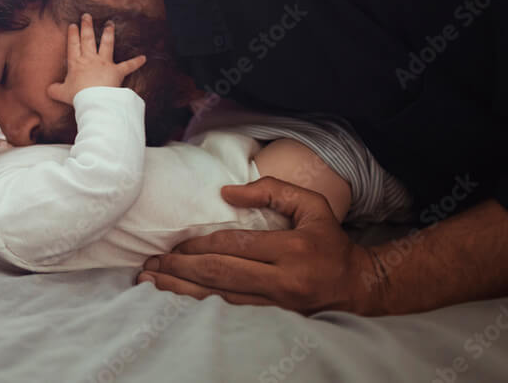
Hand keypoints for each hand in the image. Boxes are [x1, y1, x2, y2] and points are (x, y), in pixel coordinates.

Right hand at [46, 13, 146, 104]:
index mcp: (76, 63)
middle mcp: (90, 59)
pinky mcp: (117, 71)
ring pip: (107, 44)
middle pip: (88, 39)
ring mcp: (104, 63)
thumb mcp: (61, 93)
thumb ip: (54, 90)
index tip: (73, 25)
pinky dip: (136, 62)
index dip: (73, 34)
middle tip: (87, 16)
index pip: (73, 45)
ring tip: (110, 24)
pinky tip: (144, 58)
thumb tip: (49, 89)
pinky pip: (128, 66)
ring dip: (108, 33)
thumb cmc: (77, 96)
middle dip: (87, 26)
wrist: (94, 100)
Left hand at [136, 177, 384, 314]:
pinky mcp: (273, 319)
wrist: (358, 287)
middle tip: (152, 262)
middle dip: (182, 268)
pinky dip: (199, 306)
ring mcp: (277, 305)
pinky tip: (176, 299)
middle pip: (221, 273)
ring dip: (182, 289)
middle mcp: (283, 280)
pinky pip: (229, 312)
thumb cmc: (330, 241)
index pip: (235, 246)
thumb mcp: (312, 205)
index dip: (201, 244)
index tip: (176, 243)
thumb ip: (272, 190)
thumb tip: (228, 192)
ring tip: (152, 281)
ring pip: (220, 298)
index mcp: (292, 249)